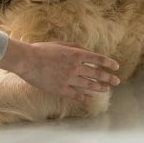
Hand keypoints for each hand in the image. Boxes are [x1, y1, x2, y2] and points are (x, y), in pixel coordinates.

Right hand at [0, 39, 119, 101]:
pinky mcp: (61, 89)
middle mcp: (75, 67)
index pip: (98, 59)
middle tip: (116, 81)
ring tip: (106, 89)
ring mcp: (69, 79)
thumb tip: (87, 50)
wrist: (27, 60)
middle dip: (109, 78)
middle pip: (97, 74)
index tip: (116, 67)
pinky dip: (85, 97)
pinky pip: (76, 95)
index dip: (109, 63)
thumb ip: (75, 46)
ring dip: (99, 87)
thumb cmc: (42, 50)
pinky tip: (91, 99)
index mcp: (76, 54)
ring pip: (89, 85)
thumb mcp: (61, 43)